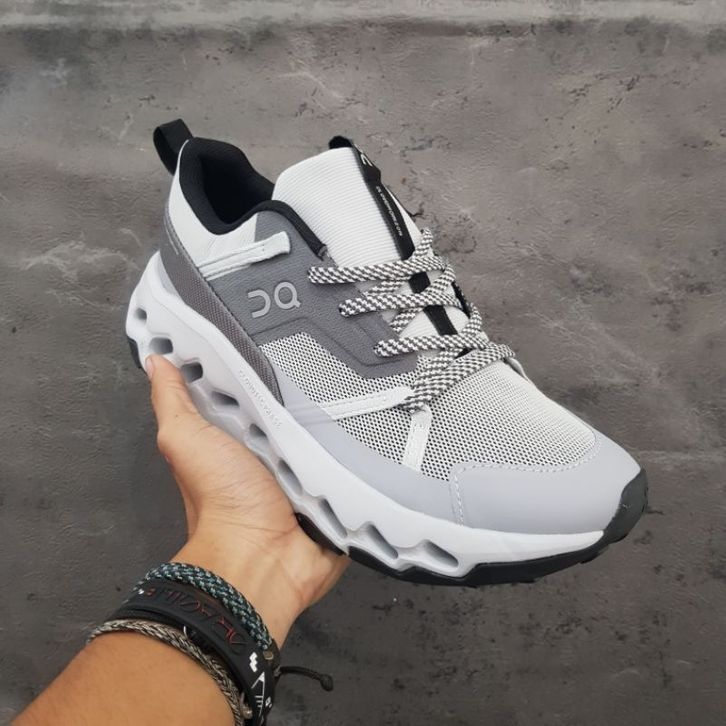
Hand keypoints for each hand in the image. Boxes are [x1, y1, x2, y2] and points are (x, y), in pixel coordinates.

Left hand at [146, 354, 347, 642]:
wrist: (263, 558)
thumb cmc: (222, 499)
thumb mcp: (187, 440)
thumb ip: (173, 402)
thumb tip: (157, 359)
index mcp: (239, 438)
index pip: (255, 390)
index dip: (263, 362)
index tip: (280, 329)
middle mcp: (276, 454)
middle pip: (298, 409)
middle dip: (314, 386)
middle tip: (335, 348)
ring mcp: (311, 474)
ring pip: (332, 433)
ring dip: (347, 414)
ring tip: (366, 377)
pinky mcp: (339, 491)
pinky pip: (357, 462)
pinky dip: (366, 448)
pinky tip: (382, 421)